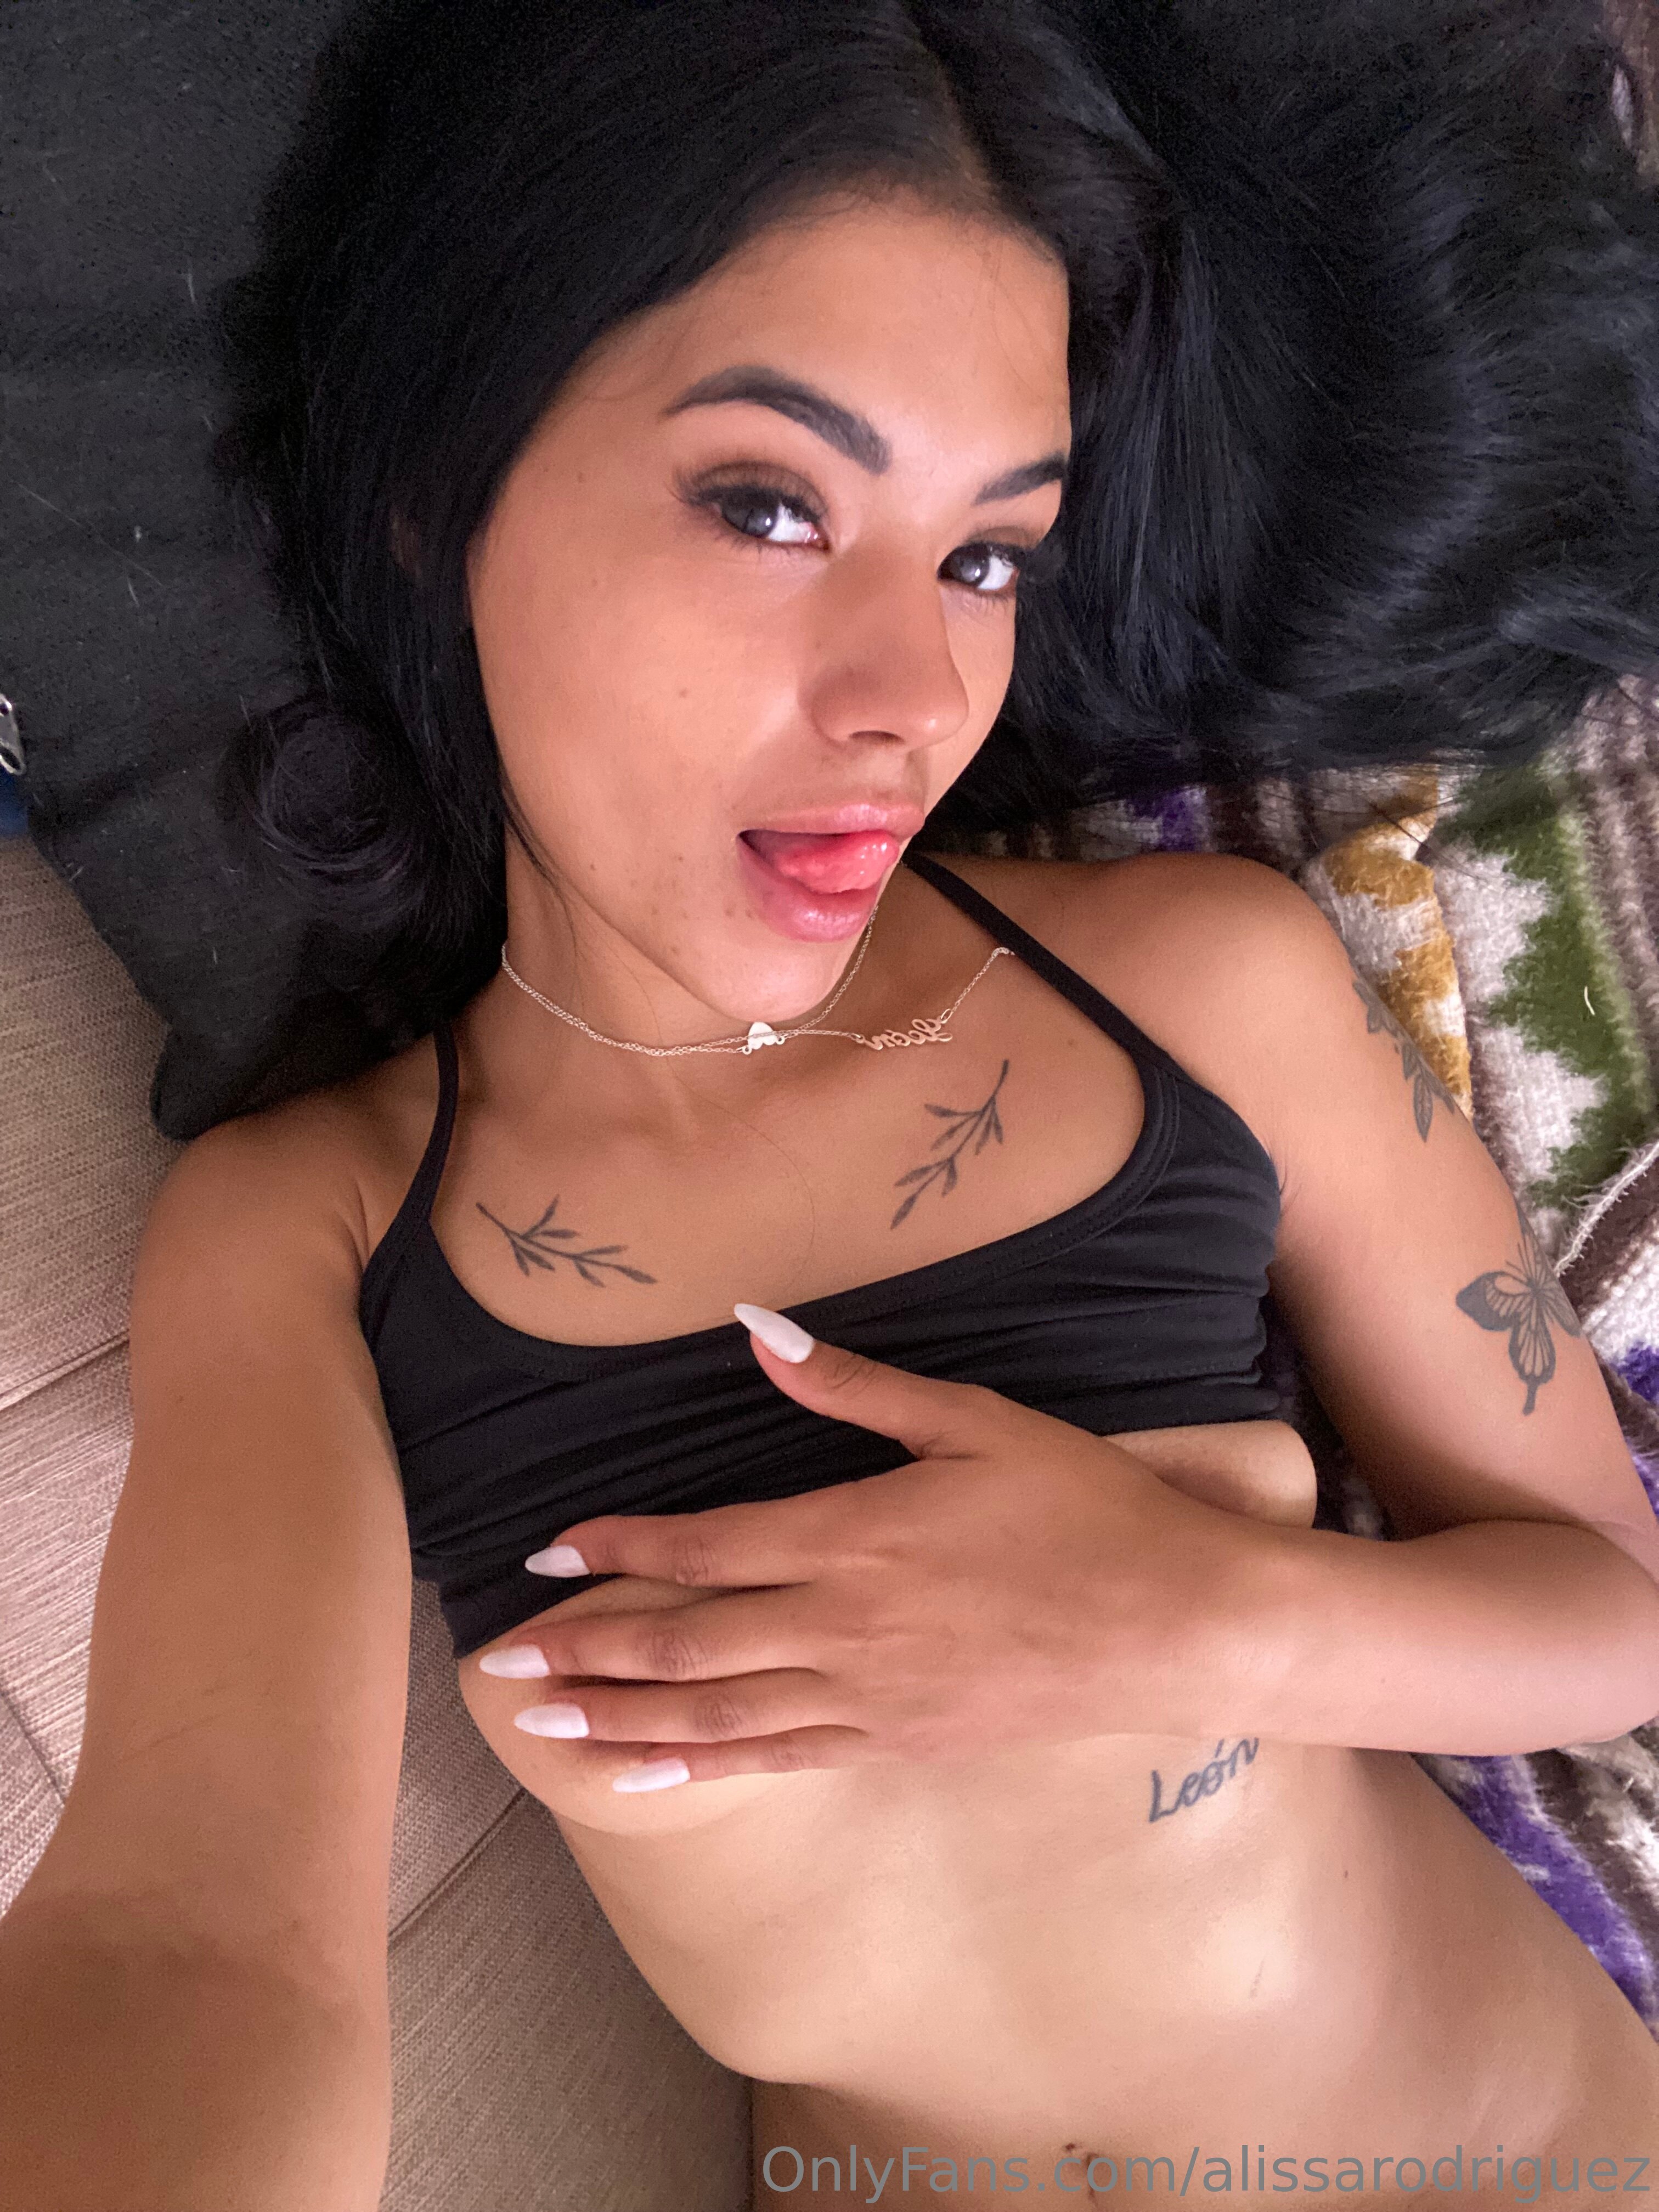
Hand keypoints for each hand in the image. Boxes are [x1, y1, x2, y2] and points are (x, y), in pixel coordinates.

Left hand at [472, 1309, 1302, 1787]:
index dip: (615, 1549)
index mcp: (850, 1535)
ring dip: (618, 1718)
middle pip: (682, 1643)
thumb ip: (853, 1385)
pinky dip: (700, 1767)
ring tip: (539, 1724)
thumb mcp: (971, 1422)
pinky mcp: (893, 1743)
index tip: (545, 1554)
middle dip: (582, 1651)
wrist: (1171, 1626)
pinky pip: (775, 1759)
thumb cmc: (1078, 1510)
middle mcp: (838, 1626)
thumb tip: (756, 1329)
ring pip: (712, 1713)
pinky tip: (646, 1775)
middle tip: (498, 1663)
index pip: (701, 1547)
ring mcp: (863, 1697)